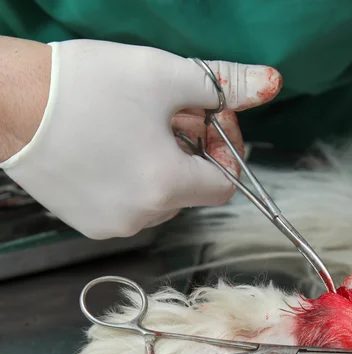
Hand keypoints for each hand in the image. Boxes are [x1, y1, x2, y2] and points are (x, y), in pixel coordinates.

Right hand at [0, 38, 281, 237]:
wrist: (8, 102)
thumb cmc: (85, 84)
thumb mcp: (164, 75)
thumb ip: (224, 85)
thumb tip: (271, 84)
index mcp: (167, 184)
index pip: (227, 184)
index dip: (226, 152)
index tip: (209, 120)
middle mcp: (145, 216)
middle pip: (194, 189)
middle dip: (194, 152)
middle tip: (171, 113)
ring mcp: (116, 225)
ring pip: (164, 198)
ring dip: (164, 166)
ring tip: (138, 128)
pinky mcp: (92, 226)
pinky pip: (133, 206)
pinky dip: (136, 181)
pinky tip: (115, 149)